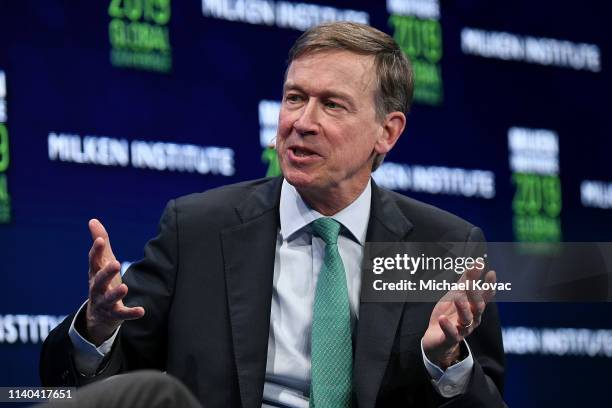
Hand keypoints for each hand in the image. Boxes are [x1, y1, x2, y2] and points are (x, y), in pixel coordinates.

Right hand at [85, 219, 144, 345]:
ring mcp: (105, 302)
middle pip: (99, 280)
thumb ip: (100, 241)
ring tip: (124, 287)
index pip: (94, 261)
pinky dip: (131, 313)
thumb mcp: (101, 262)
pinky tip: (142, 311)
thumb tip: (93, 220)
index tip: (101, 240)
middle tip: (116, 263)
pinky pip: (123, 314)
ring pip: (109, 298)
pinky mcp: (115, 314)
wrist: (97, 315)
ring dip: (116, 293)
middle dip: (106, 272)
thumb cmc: (102, 281)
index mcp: (95, 273)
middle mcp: (97, 288)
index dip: (96, 251)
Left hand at [421, 267, 496, 368]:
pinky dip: (447, 326)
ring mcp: (462, 330)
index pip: (484, 296)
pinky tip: (442, 319)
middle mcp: (472, 319)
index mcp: (474, 308)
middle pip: (477, 307)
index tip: (491, 272)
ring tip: (457, 297)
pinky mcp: (450, 339)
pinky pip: (451, 333)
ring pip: (466, 319)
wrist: (435, 338)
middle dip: (474, 295)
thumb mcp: (456, 295)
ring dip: (462, 308)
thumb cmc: (449, 314)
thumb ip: (466, 281)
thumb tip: (478, 262)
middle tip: (469, 283)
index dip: (488, 285)